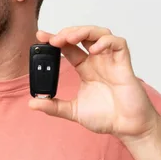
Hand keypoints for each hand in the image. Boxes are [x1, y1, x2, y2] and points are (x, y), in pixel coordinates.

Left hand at [29, 26, 160, 141]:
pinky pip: (118, 43)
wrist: (128, 128)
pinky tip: (94, 49)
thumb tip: (32, 104)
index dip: (55, 39)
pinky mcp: (124, 64)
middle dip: (67, 33)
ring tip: (70, 38)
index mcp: (86, 68)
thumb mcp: (73, 111)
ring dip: (84, 31)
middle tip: (54, 40)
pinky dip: (106, 41)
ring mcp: (111, 61)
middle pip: (83, 35)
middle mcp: (98, 61)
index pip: (69, 47)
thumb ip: (54, 107)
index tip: (41, 36)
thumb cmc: (107, 117)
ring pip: (99, 33)